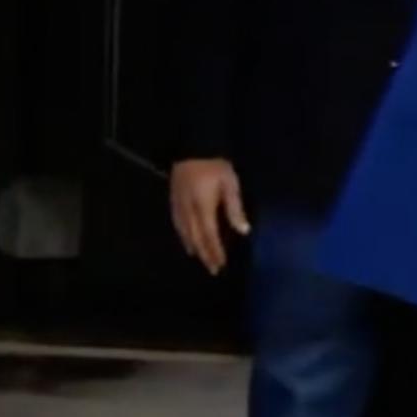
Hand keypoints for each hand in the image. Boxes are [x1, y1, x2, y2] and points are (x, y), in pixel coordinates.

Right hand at [169, 158, 249, 275]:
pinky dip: (183, 236)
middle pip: (196, 238)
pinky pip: (177, 224)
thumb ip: (235, 208)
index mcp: (203, 208)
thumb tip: (243, 230)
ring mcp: (179, 206)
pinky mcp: (173, 200)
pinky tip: (187, 240)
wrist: (192, 147)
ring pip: (185, 233)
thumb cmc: (215, 165)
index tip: (221, 265)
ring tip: (201, 259)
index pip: (210, 236)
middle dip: (205, 255)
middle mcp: (188, 211)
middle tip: (212, 269)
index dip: (215, 252)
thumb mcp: (230, 184)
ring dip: (194, 248)